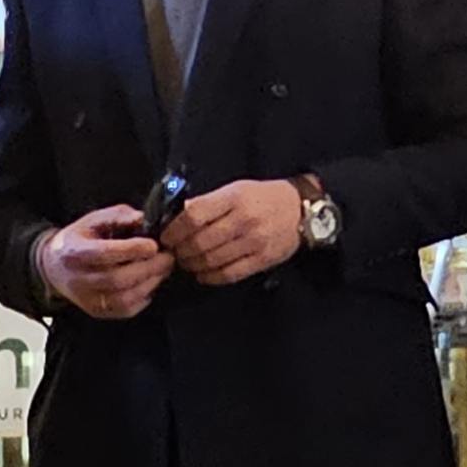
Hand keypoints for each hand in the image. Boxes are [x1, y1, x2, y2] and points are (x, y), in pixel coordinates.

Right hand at [37, 205, 172, 320]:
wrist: (54, 267)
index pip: (105, 253)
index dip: (132, 250)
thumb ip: (118, 216)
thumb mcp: (93, 220)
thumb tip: (142, 219)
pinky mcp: (96, 311)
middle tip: (167, 258)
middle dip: (148, 268)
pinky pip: (125, 310)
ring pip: (123, 298)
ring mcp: (87, 299)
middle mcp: (78, 279)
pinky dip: (143, 298)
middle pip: (117, 279)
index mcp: (75, 252)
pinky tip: (150, 284)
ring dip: (149, 284)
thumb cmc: (78, 240)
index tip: (153, 244)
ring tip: (162, 270)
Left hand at [168, 178, 308, 284]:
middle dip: (181, 251)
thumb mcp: (235, 190)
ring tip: (186, 262)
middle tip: (174, 253)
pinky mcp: (262, 260)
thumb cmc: (262, 197)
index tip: (166, 237)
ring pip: (212, 260)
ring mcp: (254, 242)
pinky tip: (202, 274)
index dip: (175, 230)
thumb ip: (207, 202)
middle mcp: (243, 220)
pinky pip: (229, 274)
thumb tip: (177, 216)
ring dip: (193, 265)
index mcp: (234, 198)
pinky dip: (210, 277)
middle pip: (200, 241)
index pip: (195, 216)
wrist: (300, 210)